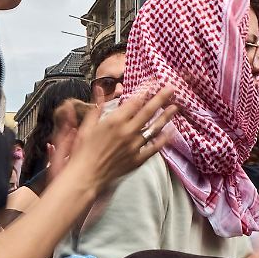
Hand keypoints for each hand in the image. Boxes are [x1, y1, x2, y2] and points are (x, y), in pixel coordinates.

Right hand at [63, 85, 178, 191]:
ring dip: (166, 116)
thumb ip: (96, 106)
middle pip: (148, 111)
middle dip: (161, 98)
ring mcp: (134, 146)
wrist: (85, 176)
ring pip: (154, 128)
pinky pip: (154, 147)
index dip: (145, 90)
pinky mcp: (137, 159)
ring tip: (176, 107)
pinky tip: (170, 132)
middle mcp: (128, 131)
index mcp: (115, 121)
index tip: (153, 82)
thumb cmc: (83, 151)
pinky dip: (163, 139)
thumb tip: (99, 89)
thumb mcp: (87, 125)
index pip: (135, 101)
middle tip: (172, 88)